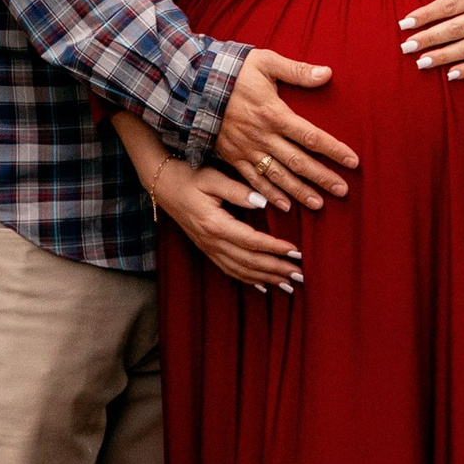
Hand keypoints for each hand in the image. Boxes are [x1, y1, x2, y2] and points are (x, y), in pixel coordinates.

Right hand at [154, 156, 305, 292]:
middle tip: (301, 275)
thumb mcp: (212, 177)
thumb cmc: (188, 177)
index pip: (252, 241)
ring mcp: (208, 249)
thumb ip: (238, 191)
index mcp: (215, 224)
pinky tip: (264, 287)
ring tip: (290, 285)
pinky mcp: (207, 250)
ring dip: (267, 278)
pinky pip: (230, 271)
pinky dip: (249, 281)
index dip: (275, 248)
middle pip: (250, 262)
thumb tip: (263, 202)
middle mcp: (212, 242)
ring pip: (242, 271)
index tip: (296, 251)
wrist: (161, 185)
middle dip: (277, 269)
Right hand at [215, 49, 355, 211]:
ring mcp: (247, 149)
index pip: (311, 136)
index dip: (333, 149)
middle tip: (343, 191)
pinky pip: (254, 181)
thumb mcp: (265, 62)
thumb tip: (327, 73)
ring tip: (319, 205)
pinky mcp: (233, 157)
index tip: (353, 161)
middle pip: (298, 161)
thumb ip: (297, 70)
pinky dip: (269, 195)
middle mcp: (263, 136)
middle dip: (322, 177)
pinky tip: (284, 206)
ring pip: (278, 176)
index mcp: (274, 113)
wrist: (195, 85)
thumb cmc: (234, 71)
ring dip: (299, 191)